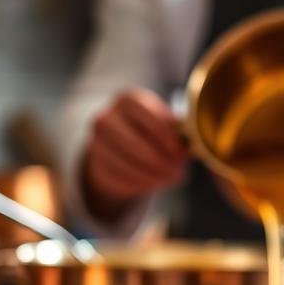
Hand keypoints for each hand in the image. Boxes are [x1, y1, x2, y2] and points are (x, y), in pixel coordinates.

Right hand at [82, 88, 189, 220]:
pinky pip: (117, 178)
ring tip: (169, 178)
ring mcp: (96, 142)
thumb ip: (178, 132)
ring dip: (150, 175)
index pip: (143, 111)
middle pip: (131, 142)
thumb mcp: (164, 124)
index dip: (162, 131)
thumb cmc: (151, 132)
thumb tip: (189, 147)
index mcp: (127, 100)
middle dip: (158, 160)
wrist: (120, 146)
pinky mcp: (94, 165)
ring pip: (123, 163)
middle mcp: (106, 118)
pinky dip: (138, 184)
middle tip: (177, 170)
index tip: (178, 148)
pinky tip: (153, 183)